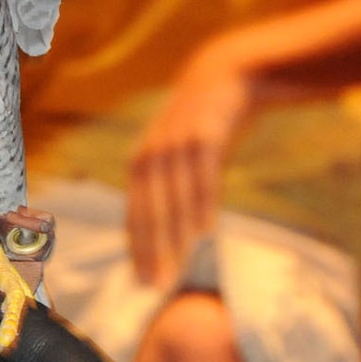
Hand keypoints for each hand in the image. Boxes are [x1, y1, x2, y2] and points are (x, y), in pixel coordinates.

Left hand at [127, 39, 258, 290]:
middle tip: (157, 286)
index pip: (135, 214)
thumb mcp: (182, 157)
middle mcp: (152, 154)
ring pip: (173, 199)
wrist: (225, 75)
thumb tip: (175, 235)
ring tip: (178, 268)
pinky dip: (201, 205)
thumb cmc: (204, 126)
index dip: (138, 249)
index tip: (143, 282)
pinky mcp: (204, 135)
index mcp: (141, 163)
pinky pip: (202, 177)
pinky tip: (206, 232)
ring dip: (174, 237)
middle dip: (151, 252)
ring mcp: (176, 143)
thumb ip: (173, 191)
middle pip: (149, 211)